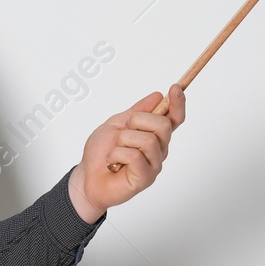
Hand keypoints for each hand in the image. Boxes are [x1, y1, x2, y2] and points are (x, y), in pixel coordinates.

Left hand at [70, 83, 185, 219]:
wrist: (87, 177)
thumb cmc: (101, 152)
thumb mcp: (116, 123)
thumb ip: (137, 111)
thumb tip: (158, 96)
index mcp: (153, 134)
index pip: (174, 118)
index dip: (178, 103)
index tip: (175, 87)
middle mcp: (159, 149)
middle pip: (164, 124)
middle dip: (139, 121)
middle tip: (123, 133)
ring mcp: (154, 164)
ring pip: (148, 140)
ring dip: (124, 141)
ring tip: (115, 151)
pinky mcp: (146, 178)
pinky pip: (135, 156)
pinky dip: (117, 155)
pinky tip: (113, 162)